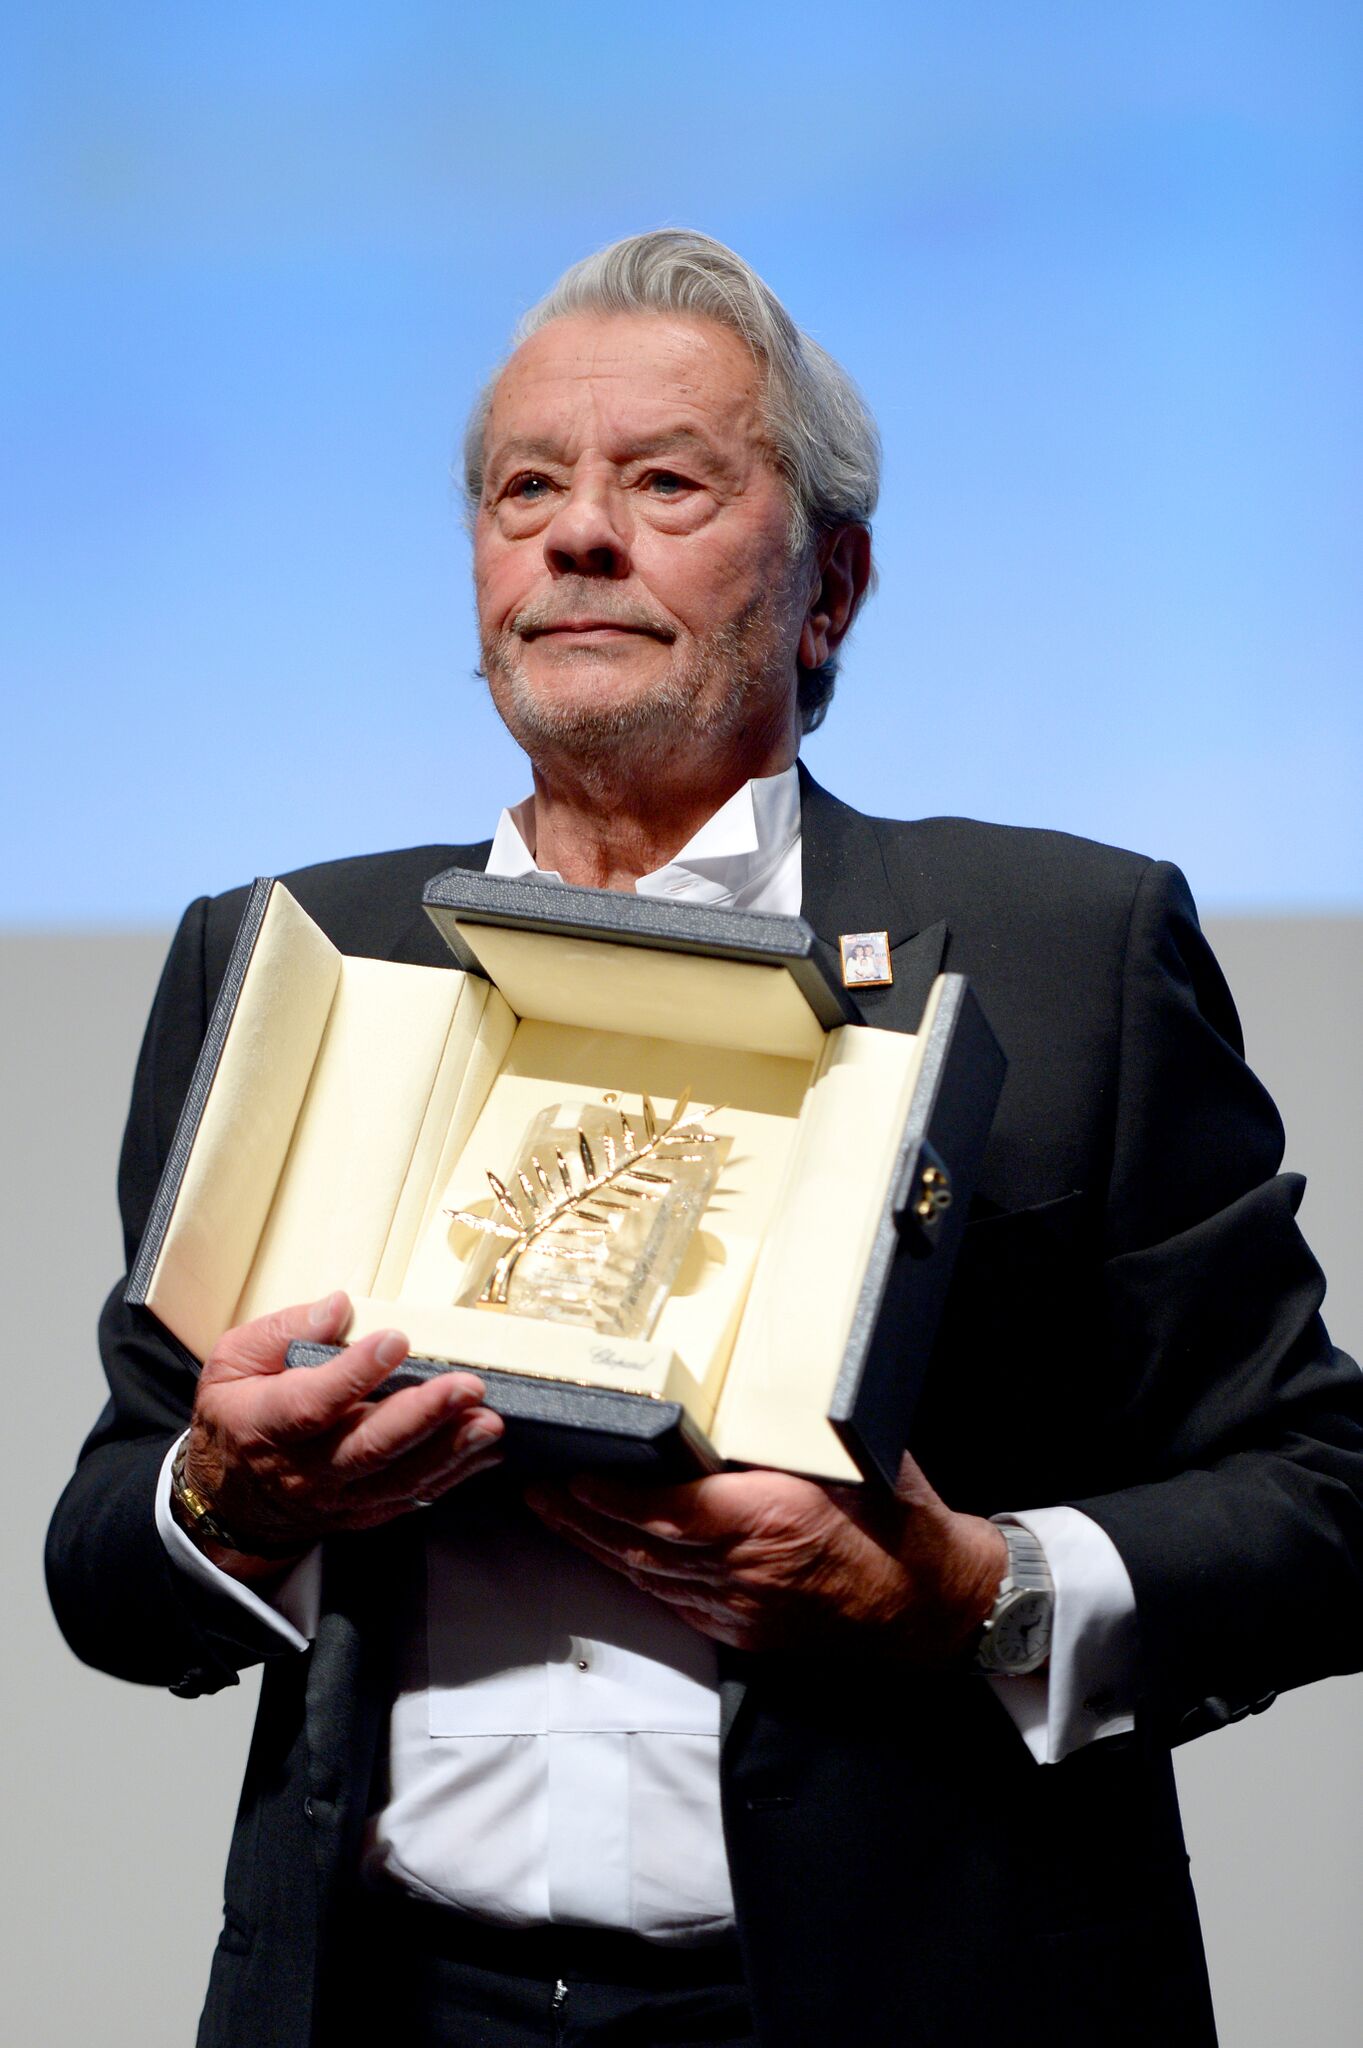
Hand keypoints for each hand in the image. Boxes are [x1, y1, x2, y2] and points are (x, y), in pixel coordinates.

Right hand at [178, 1291, 502, 1575]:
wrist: (234, 1497)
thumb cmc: (239, 1413)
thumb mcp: (234, 1362)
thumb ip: (281, 1331)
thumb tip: (338, 1307)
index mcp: (264, 1425)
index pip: (310, 1404)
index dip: (352, 1375)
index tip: (395, 1340)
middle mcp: (303, 1470)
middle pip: (367, 1448)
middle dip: (422, 1416)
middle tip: (468, 1387)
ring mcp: (337, 1498)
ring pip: (397, 1479)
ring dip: (449, 1451)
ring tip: (488, 1422)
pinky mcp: (365, 1512)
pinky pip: (412, 1497)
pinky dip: (453, 1475)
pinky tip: (484, 1449)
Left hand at [525, 1453, 1006, 1664]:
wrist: (939, 1606)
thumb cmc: (901, 1519)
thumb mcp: (855, 1455)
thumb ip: (794, 1429)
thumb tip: (749, 1383)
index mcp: (771, 1517)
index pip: (668, 1508)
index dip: (611, 1494)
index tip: (570, 1470)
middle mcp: (747, 1569)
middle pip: (641, 1545)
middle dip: (580, 1518)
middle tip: (531, 1490)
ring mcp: (743, 1609)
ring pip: (649, 1578)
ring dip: (595, 1547)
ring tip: (552, 1516)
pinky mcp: (746, 1633)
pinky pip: (674, 1603)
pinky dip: (635, 1576)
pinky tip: (610, 1555)